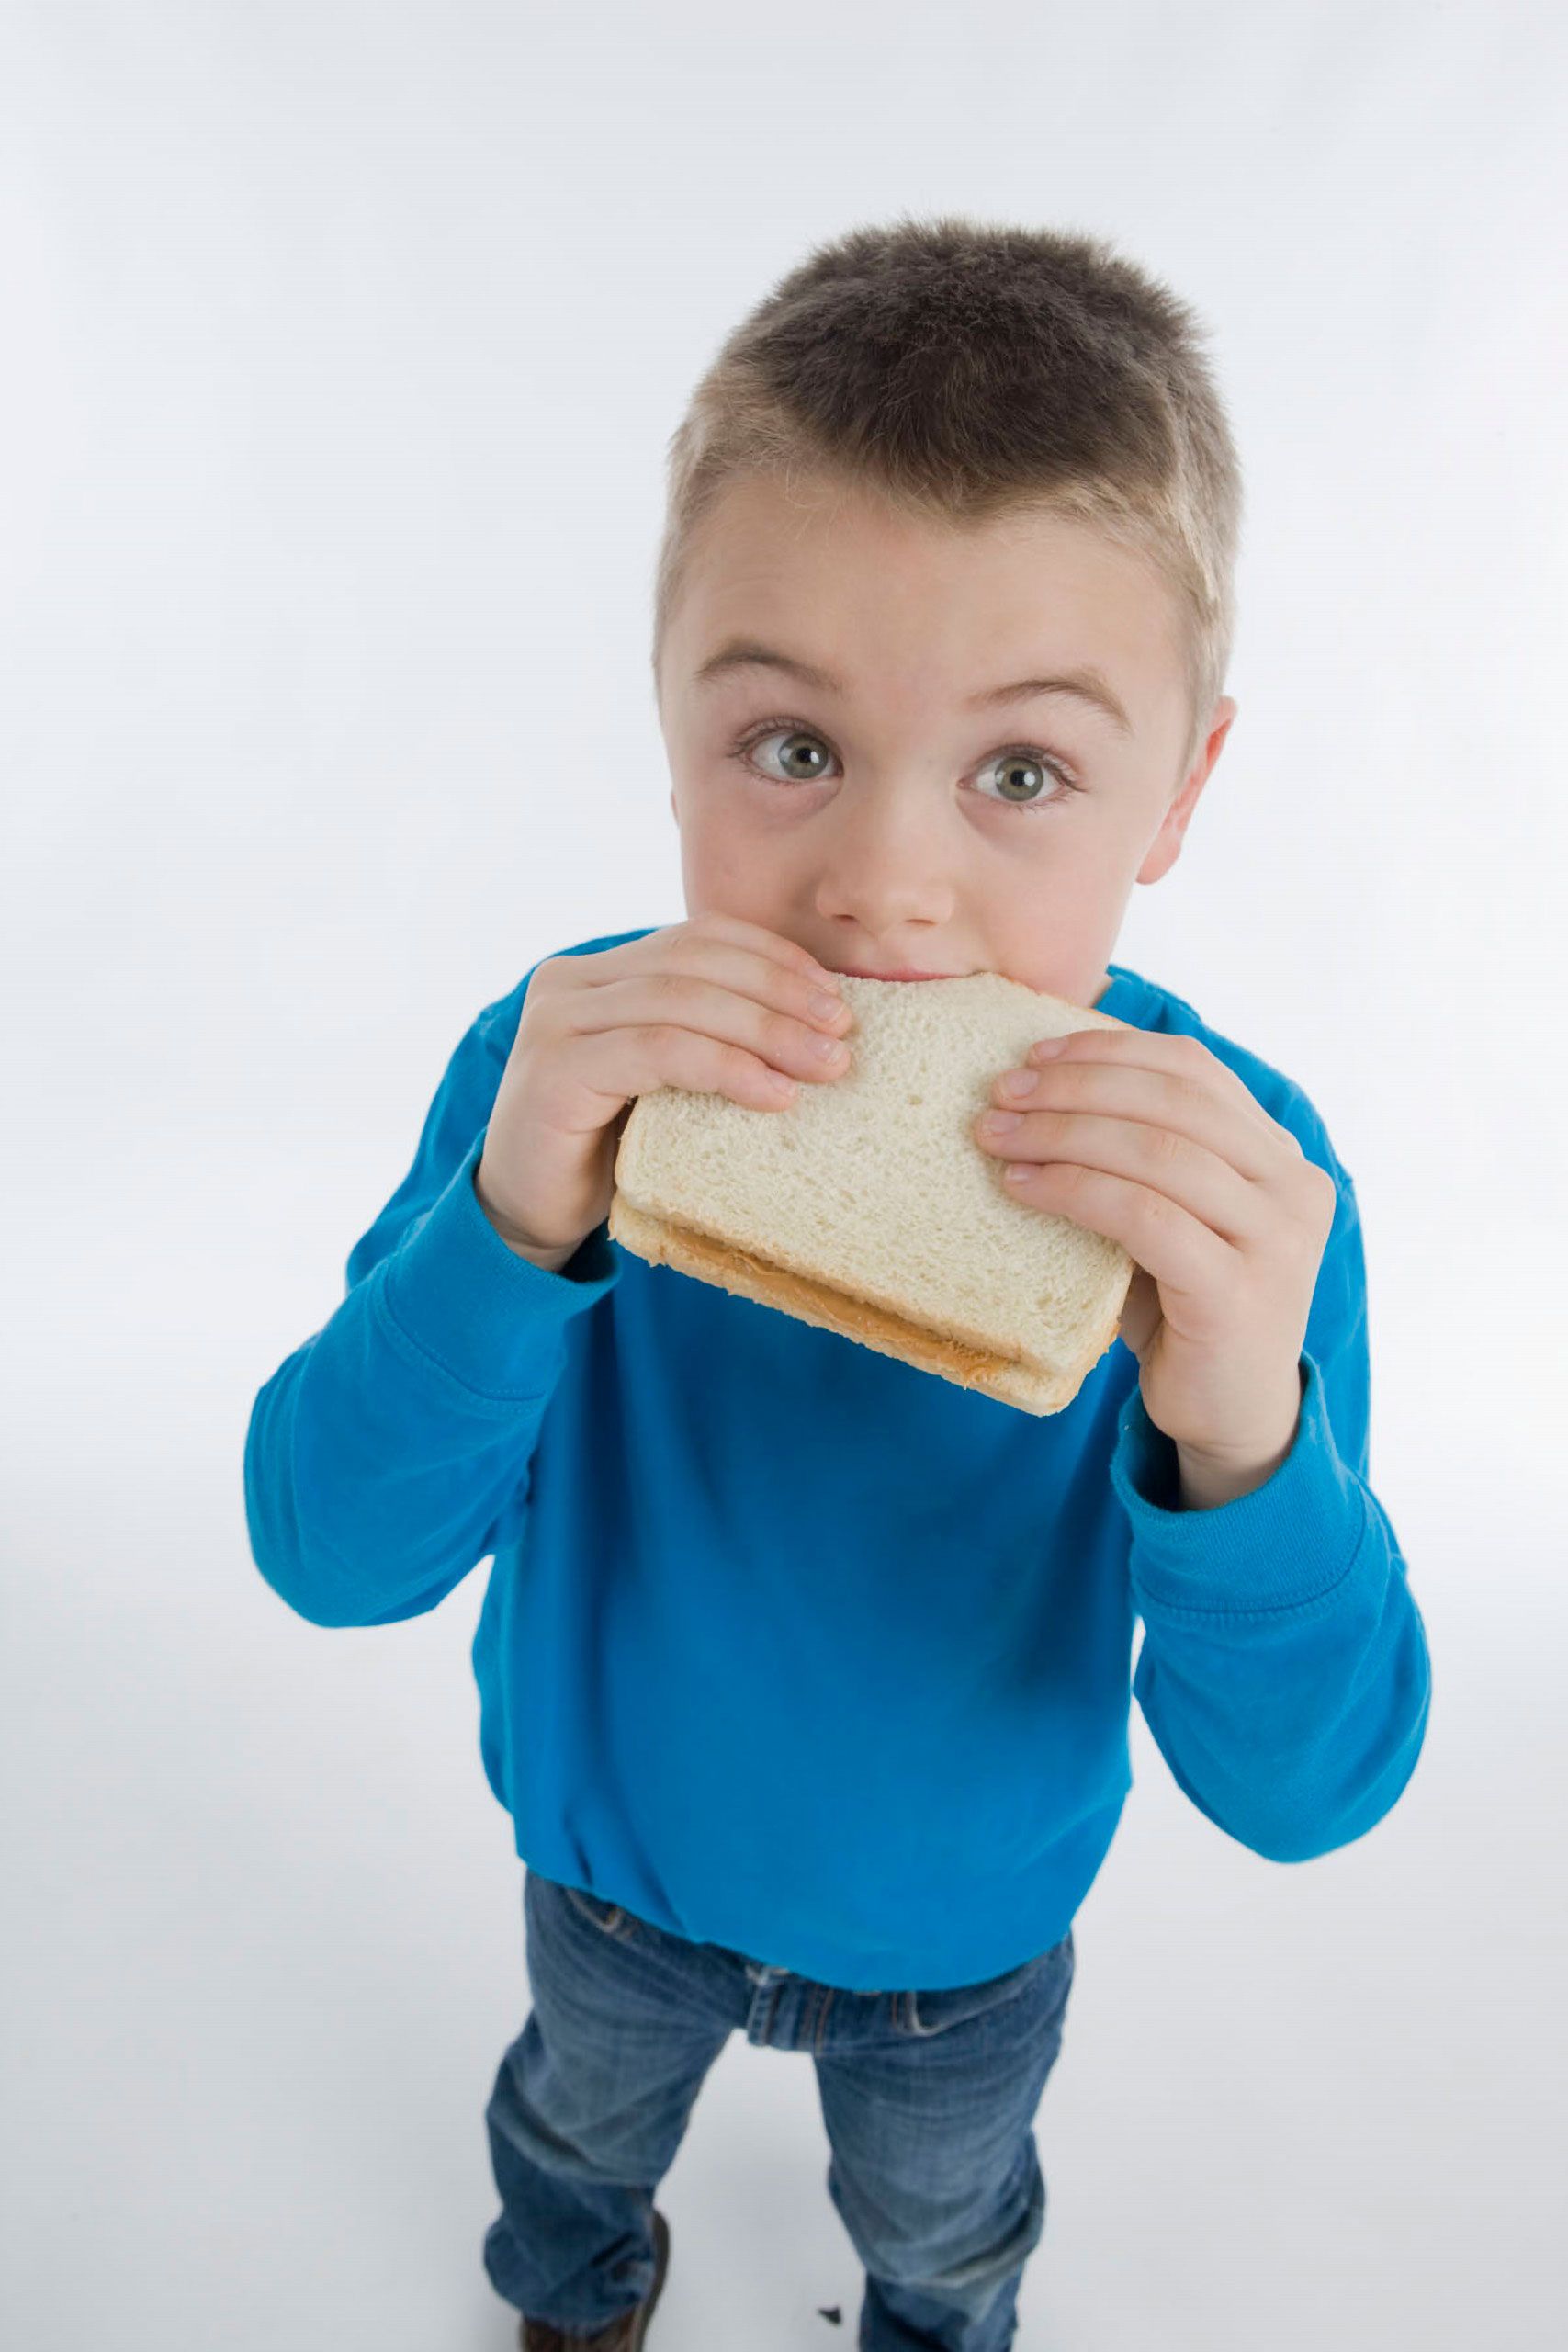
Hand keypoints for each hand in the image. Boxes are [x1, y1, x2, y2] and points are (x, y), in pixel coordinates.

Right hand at [474, 912, 856, 1260]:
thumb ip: (707, 1036)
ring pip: (681, 1001)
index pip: (699, 937)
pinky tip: (774, 1094)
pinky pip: (658, 1050)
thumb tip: (817, 1020)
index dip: (773, 957)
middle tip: (843, 1034)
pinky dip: (725, 1067)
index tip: (834, 996)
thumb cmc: (610, 1151)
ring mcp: (555, 1021)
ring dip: (765, 1030)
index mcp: (601, 971)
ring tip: (825, 1066)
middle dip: (780, 993)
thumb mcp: (667, 1079)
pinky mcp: (554, 1069)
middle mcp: (570, 981)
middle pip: (695, 962)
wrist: (531, 1217)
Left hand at [973, 1027, 1336, 1478]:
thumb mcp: (1171, 1217)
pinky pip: (1146, 1217)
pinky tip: (1023, 1188)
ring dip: (1063, 1134)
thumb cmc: (1182, 1310)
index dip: (1110, 1051)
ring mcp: (1275, 1240)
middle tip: (1001, 1093)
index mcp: (1277, 1154)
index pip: (1193, 1069)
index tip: (1035, 1054)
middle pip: (1173, 1100)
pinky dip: (1076, 1191)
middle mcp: (1291, 1186)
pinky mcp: (1237, 1292)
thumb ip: (1140, 1156)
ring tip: (997, 1136)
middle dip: (1075, 1087)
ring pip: (1158, 1152)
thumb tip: (1037, 1085)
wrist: (1228, 1416)